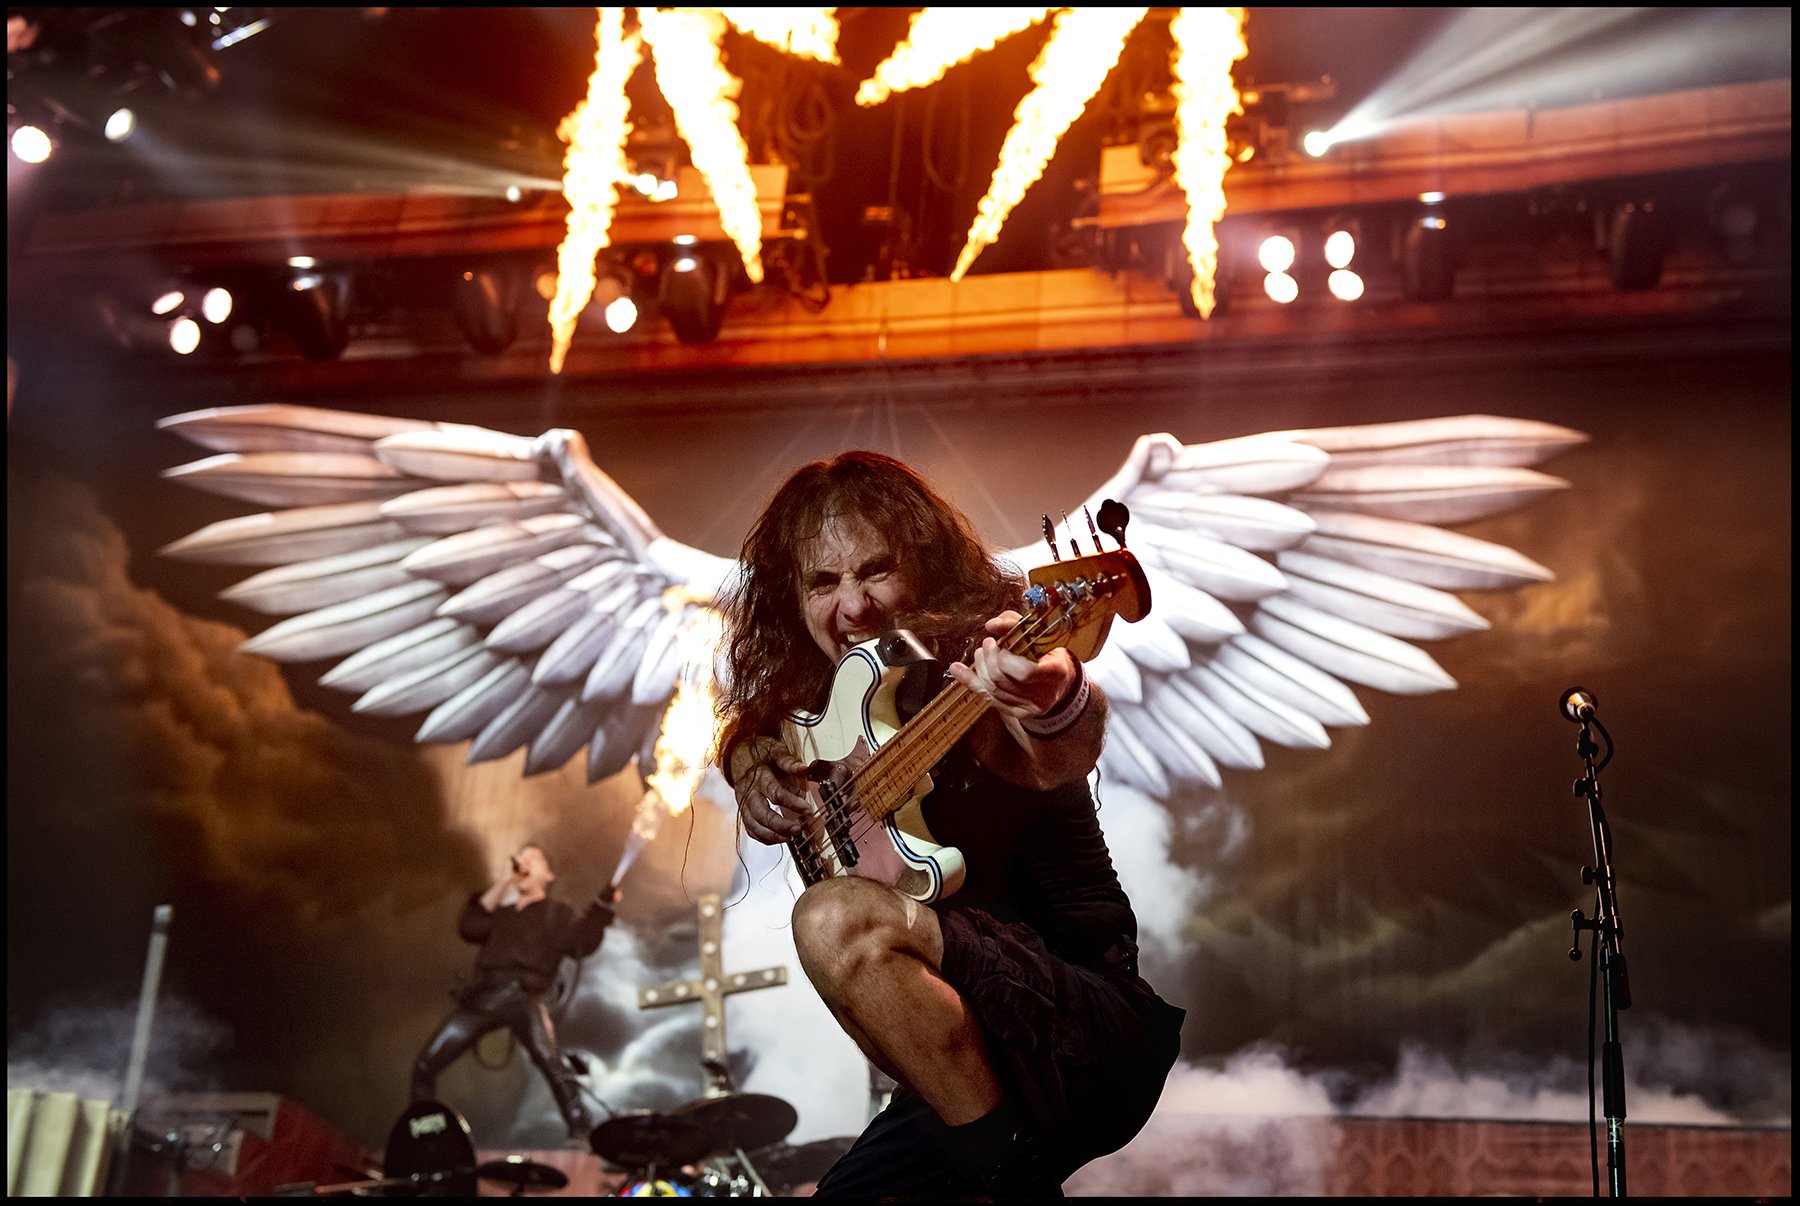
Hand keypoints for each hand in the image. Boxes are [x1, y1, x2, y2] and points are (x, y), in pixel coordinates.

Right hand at [730, 736, 813, 844]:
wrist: (741, 755)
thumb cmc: (763, 754)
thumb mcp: (776, 752)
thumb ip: (790, 762)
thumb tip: (805, 768)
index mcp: (759, 776)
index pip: (774, 793)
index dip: (792, 803)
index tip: (808, 810)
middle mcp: (749, 792)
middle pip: (760, 813)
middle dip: (779, 825)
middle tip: (798, 830)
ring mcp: (744, 803)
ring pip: (753, 824)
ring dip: (772, 835)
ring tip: (790, 837)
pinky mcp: (744, 811)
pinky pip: (750, 829)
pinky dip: (763, 837)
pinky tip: (779, 839)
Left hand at [947, 612, 1077, 720]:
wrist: (1060, 682)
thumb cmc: (1050, 653)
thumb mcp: (1040, 634)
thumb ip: (1015, 625)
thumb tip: (991, 625)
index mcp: (1055, 672)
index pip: (1024, 672)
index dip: (1004, 658)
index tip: (999, 643)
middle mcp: (1043, 695)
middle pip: (1002, 680)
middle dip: (988, 659)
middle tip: (987, 644)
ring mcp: (1029, 707)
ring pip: (992, 690)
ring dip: (980, 667)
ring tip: (981, 653)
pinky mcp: (1017, 713)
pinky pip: (988, 698)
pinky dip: (969, 681)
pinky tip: (956, 669)